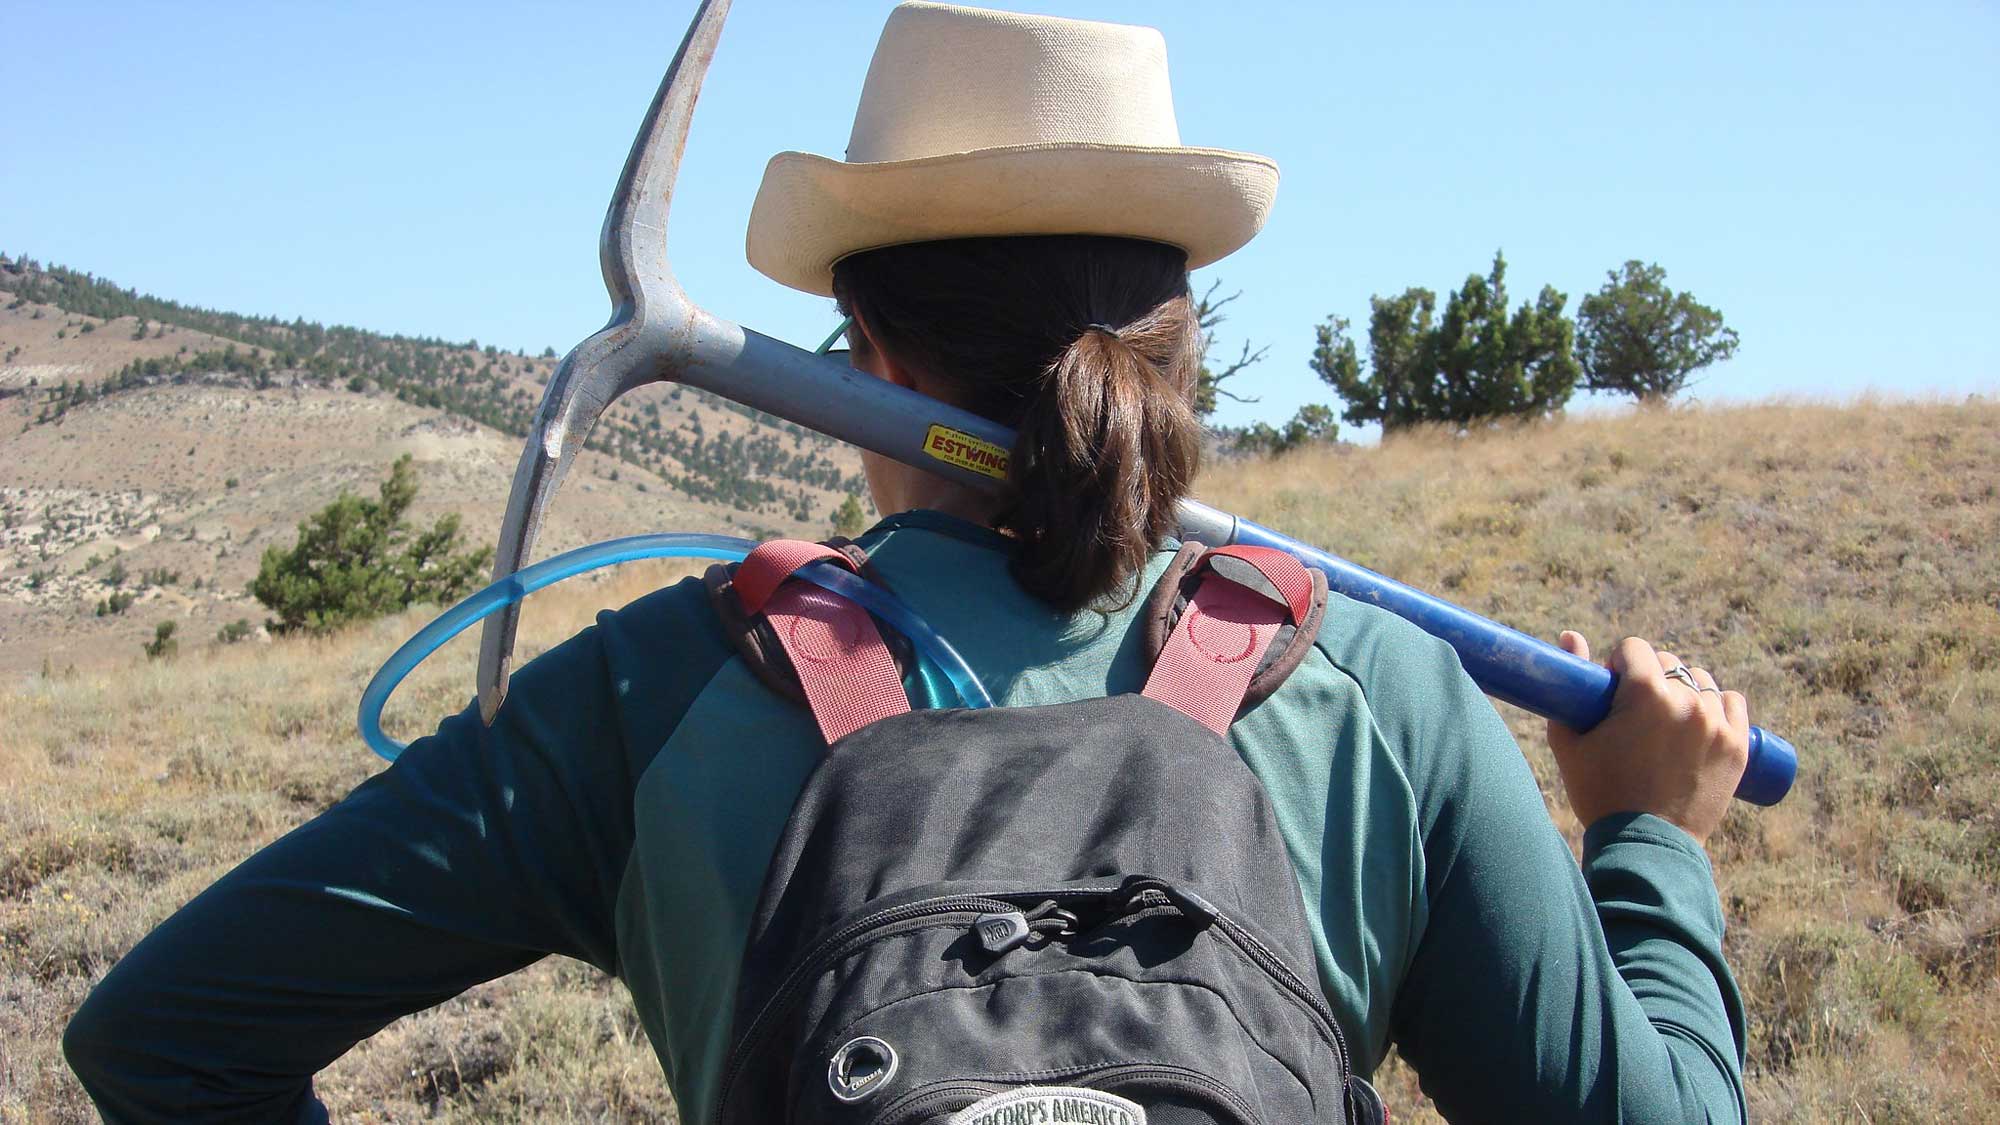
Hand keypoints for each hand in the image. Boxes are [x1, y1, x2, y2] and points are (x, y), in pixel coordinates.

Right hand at [1545, 633, 1750, 847]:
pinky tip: (1699, 721)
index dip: (1620, 664)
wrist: (1645, 845)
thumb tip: (1569, 635)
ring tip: (1668, 719)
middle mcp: (1685, 700)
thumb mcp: (1571, 740)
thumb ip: (1569, 685)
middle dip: (1650, 677)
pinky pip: (1732, 703)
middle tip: (1636, 710)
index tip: (1613, 687)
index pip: (1635, 648)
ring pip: (1700, 681)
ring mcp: (1716, 723)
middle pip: (1668, 662)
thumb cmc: (1599, 792)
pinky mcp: (1736, 745)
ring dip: (1683, 690)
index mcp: (1644, 692)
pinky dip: (1717, 706)